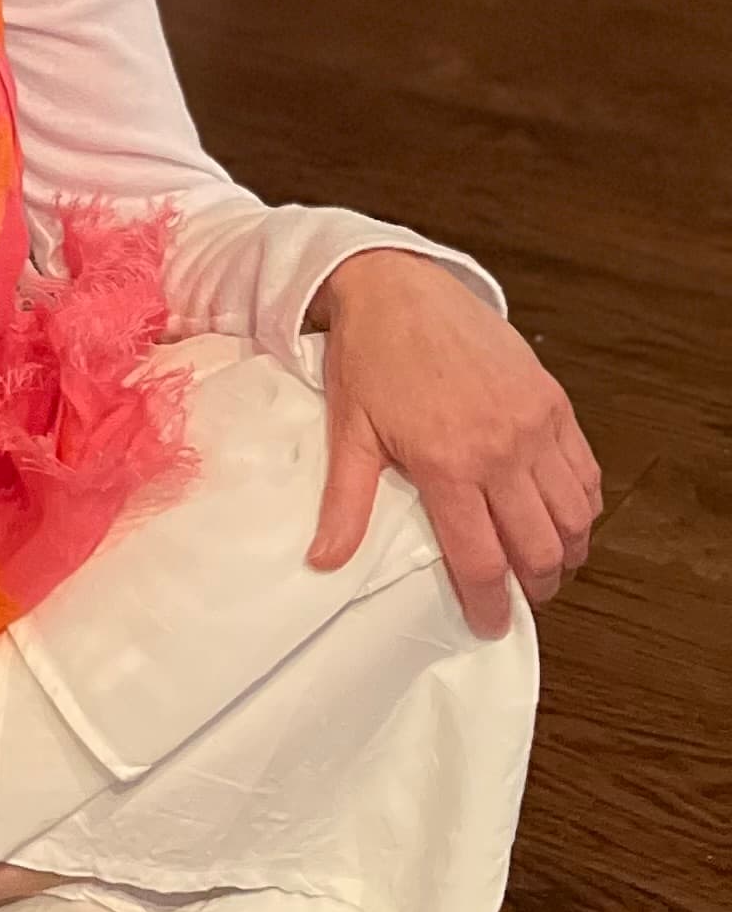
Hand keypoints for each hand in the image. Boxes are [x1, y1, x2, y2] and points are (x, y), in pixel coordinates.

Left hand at [307, 248, 601, 637]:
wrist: (398, 286)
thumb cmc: (370, 356)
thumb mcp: (349, 431)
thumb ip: (346, 504)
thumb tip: (325, 562)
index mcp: (447, 464)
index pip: (482, 560)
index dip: (490, 604)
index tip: (491, 624)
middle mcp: (501, 449)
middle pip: (538, 548)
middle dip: (535, 586)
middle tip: (522, 596)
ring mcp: (534, 425)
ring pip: (573, 516)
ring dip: (566, 551)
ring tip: (545, 563)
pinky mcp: (553, 402)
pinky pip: (586, 472)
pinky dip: (583, 505)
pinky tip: (565, 516)